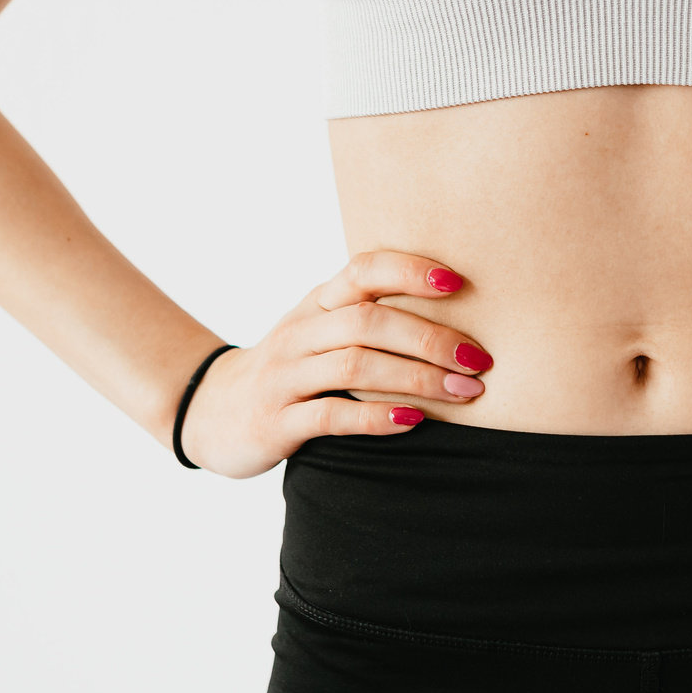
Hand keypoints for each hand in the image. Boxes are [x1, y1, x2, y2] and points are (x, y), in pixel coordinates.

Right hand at [179, 250, 493, 477]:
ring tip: (464, 393)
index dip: (410, 271)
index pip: (364, 270)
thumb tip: (459, 310)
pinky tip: (414, 421)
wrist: (212, 411)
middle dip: (430, 338)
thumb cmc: (292, 368)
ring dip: (416, 379)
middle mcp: (301, 332)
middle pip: (369, 322)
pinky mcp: (276, 422)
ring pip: (354, 366)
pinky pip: (331, 416)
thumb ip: (371, 318)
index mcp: (318, 304)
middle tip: (479, 360)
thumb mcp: (321, 332)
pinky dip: (376, 417)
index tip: (459, 283)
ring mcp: (285, 377)